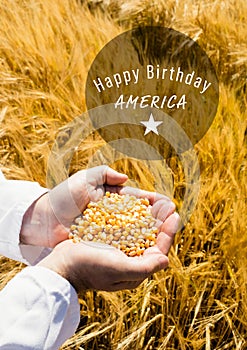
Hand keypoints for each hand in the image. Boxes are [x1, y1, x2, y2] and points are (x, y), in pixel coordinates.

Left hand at [20, 166, 178, 250]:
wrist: (45, 219)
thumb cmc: (63, 196)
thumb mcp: (84, 178)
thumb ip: (104, 173)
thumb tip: (125, 178)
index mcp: (112, 198)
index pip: (138, 200)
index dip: (153, 202)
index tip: (168, 204)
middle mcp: (114, 216)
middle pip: (141, 216)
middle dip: (158, 217)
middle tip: (174, 218)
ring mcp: (110, 231)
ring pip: (136, 231)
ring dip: (152, 232)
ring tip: (168, 232)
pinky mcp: (103, 244)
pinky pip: (123, 245)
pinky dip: (137, 245)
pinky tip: (150, 247)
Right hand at [37, 208, 178, 291]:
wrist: (63, 265)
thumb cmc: (90, 268)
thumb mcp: (118, 270)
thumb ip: (144, 267)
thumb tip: (166, 259)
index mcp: (137, 270)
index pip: (159, 250)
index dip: (168, 232)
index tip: (174, 215)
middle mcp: (131, 260)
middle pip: (151, 238)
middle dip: (161, 221)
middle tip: (168, 204)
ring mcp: (120, 250)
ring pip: (140, 231)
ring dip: (149, 216)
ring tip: (156, 202)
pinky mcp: (110, 241)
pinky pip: (126, 227)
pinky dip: (133, 216)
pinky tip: (137, 205)